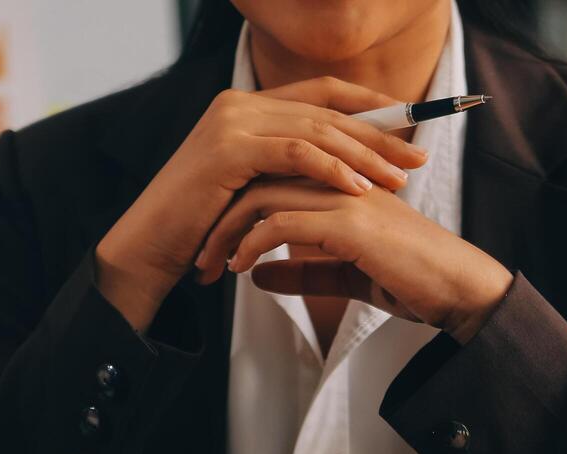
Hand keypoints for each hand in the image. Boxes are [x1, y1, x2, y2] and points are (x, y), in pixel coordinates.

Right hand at [95, 77, 427, 332]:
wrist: (149, 247)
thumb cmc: (200, 229)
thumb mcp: (252, 190)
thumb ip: (287, 171)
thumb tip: (342, 172)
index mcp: (247, 107)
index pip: (323, 93)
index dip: (370, 107)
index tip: (409, 131)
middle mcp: (239, 104)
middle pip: (327, 110)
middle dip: (379, 134)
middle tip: (417, 157)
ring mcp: (232, 122)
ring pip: (317, 129)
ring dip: (364, 155)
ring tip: (399, 178)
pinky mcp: (228, 149)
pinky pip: (295, 152)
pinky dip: (332, 169)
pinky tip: (360, 189)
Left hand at [193, 180, 511, 340]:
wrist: (456, 290)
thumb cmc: (411, 281)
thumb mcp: (345, 277)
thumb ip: (303, 271)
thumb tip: (258, 275)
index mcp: (341, 180)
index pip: (271, 174)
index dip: (234, 205)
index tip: (212, 242)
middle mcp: (340, 178)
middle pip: (258, 177)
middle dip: (218, 216)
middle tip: (199, 254)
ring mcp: (344, 196)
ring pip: (263, 196)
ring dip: (227, 231)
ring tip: (211, 265)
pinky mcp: (348, 222)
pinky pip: (281, 223)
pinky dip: (252, 244)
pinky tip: (240, 268)